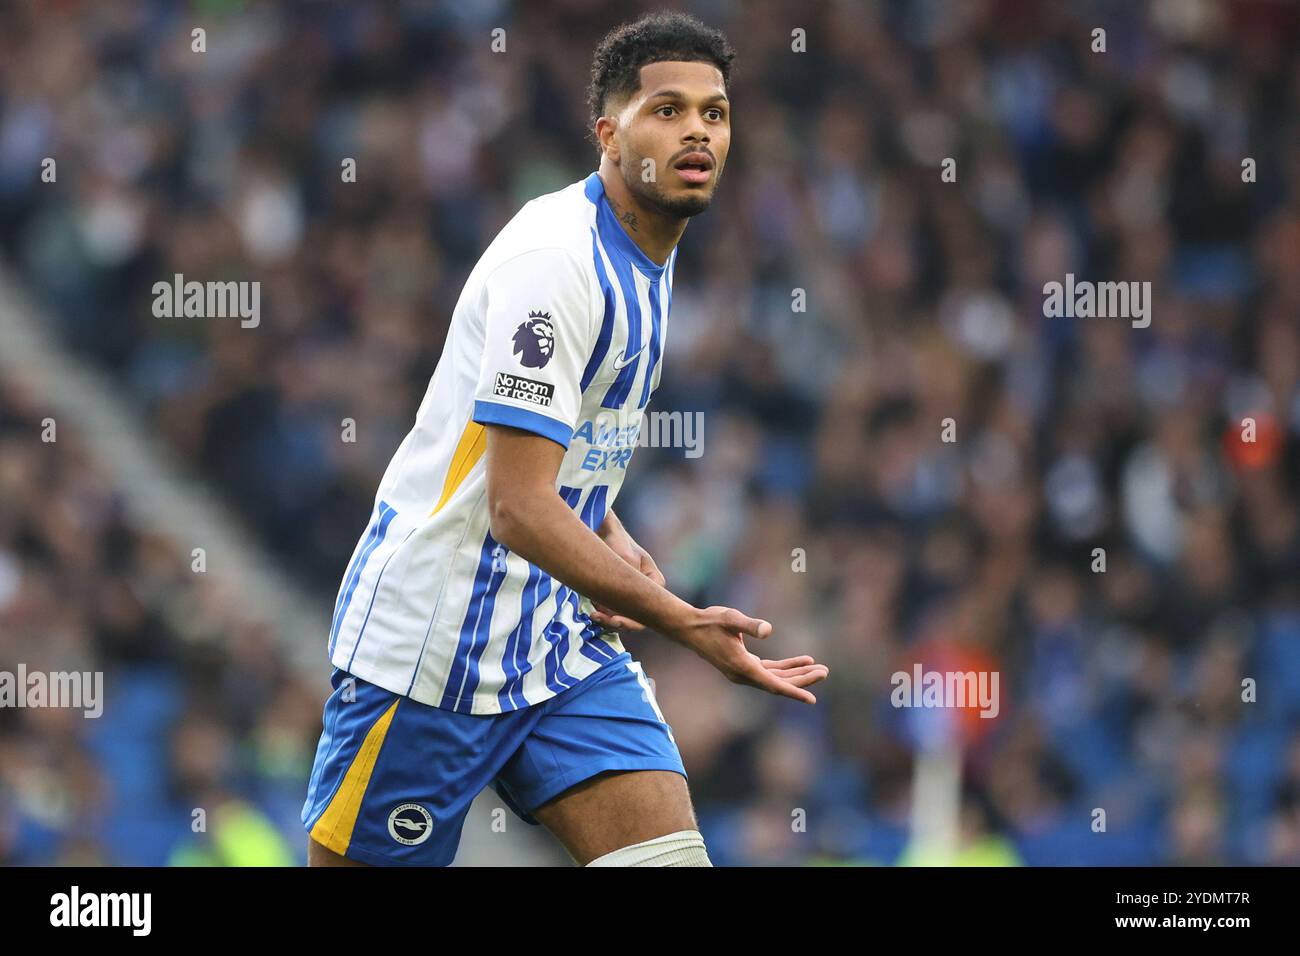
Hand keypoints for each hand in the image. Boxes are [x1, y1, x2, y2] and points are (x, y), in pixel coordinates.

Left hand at [589, 524, 664, 631]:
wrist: (602, 532)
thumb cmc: (617, 541)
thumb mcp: (626, 556)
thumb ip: (630, 577)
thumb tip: (628, 600)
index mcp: (655, 583)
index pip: (650, 610)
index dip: (633, 620)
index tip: (614, 619)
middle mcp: (646, 592)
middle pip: (636, 618)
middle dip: (617, 622)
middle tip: (597, 617)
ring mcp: (631, 596)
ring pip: (623, 617)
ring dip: (607, 619)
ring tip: (592, 612)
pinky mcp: (617, 597)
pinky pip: (612, 613)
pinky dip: (602, 614)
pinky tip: (591, 610)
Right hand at [666, 606, 829, 704]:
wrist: (689, 628)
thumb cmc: (710, 622)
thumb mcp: (731, 619)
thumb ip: (750, 625)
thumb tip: (768, 630)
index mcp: (743, 668)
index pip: (773, 685)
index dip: (794, 691)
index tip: (811, 700)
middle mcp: (744, 675)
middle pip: (779, 684)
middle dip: (803, 680)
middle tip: (825, 672)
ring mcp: (744, 672)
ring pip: (776, 678)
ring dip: (797, 674)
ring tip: (820, 668)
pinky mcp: (744, 666)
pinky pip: (770, 671)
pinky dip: (786, 668)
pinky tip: (802, 661)